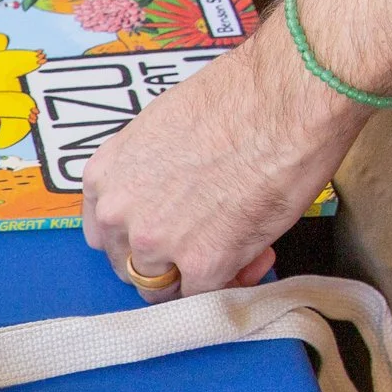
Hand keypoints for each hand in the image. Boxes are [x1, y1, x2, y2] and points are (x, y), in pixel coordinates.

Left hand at [81, 20, 366, 296]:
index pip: (105, 233)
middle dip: (166, 260)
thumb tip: (175, 207)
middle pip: (130, 265)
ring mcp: (157, 242)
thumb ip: (152, 177)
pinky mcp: (203, 263)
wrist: (287, 96)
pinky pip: (206, 294)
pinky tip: (255, 253)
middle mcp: (119, 214)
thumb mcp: (163, 130)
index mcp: (104, 177)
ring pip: (163, 288)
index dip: (138, 239)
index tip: (166, 234)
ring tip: (239, 243)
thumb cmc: (237, 98)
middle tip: (209, 241)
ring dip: (195, 276)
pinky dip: (230, 282)